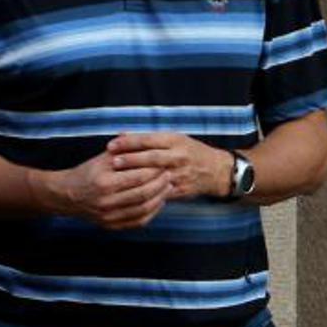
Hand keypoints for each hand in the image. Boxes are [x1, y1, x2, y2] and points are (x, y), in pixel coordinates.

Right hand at [31, 151, 170, 230]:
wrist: (66, 195)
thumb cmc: (86, 173)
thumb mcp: (102, 158)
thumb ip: (124, 151)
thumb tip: (148, 145)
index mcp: (104, 182)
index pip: (139, 176)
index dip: (155, 171)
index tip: (164, 164)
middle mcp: (106, 201)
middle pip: (144, 194)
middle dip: (161, 184)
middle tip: (171, 175)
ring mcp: (108, 216)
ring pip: (144, 209)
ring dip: (160, 198)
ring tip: (168, 188)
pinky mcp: (111, 225)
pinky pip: (138, 222)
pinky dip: (152, 212)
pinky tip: (158, 202)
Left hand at [106, 133, 233, 200]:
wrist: (216, 170)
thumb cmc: (188, 151)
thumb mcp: (172, 139)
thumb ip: (147, 138)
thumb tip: (120, 134)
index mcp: (175, 141)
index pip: (149, 140)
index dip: (129, 142)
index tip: (111, 145)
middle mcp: (178, 156)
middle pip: (152, 157)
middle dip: (131, 159)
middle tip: (113, 161)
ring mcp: (180, 174)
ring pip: (156, 176)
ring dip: (136, 177)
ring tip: (117, 177)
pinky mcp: (181, 190)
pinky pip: (161, 192)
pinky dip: (145, 191)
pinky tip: (130, 192)